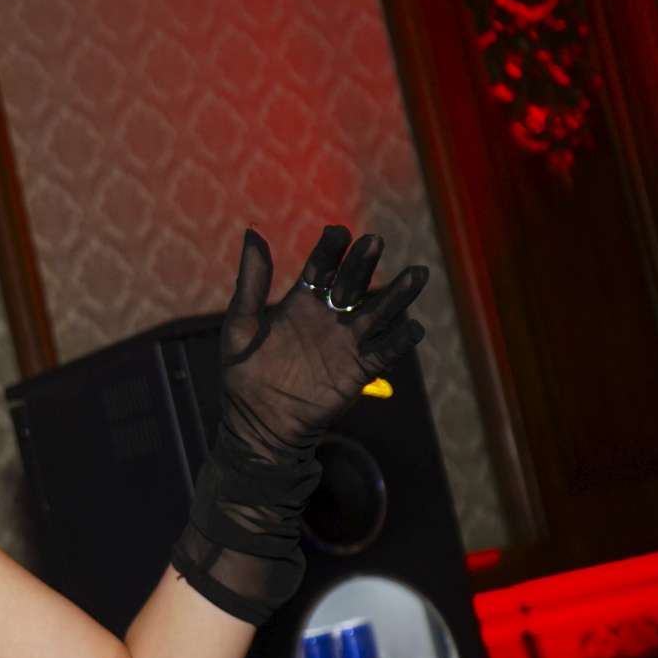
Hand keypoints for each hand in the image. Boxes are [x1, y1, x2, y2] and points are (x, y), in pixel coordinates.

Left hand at [216, 226, 427, 464]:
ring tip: (417, 274)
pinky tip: (413, 329)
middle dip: (363, 264)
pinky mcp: (358, 370)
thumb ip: (251, 283)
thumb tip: (251, 231)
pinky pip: (383, 352)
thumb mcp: (240, 327)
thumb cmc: (244, 376)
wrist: (258, 425)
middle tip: (373, 242)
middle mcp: (329, 317)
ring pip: (378, 312)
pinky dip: (399, 341)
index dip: (330, 250)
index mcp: (301, 302)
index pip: (322, 268)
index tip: (337, 233)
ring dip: (397, 294)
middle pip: (353, 283)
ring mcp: (346, 343)